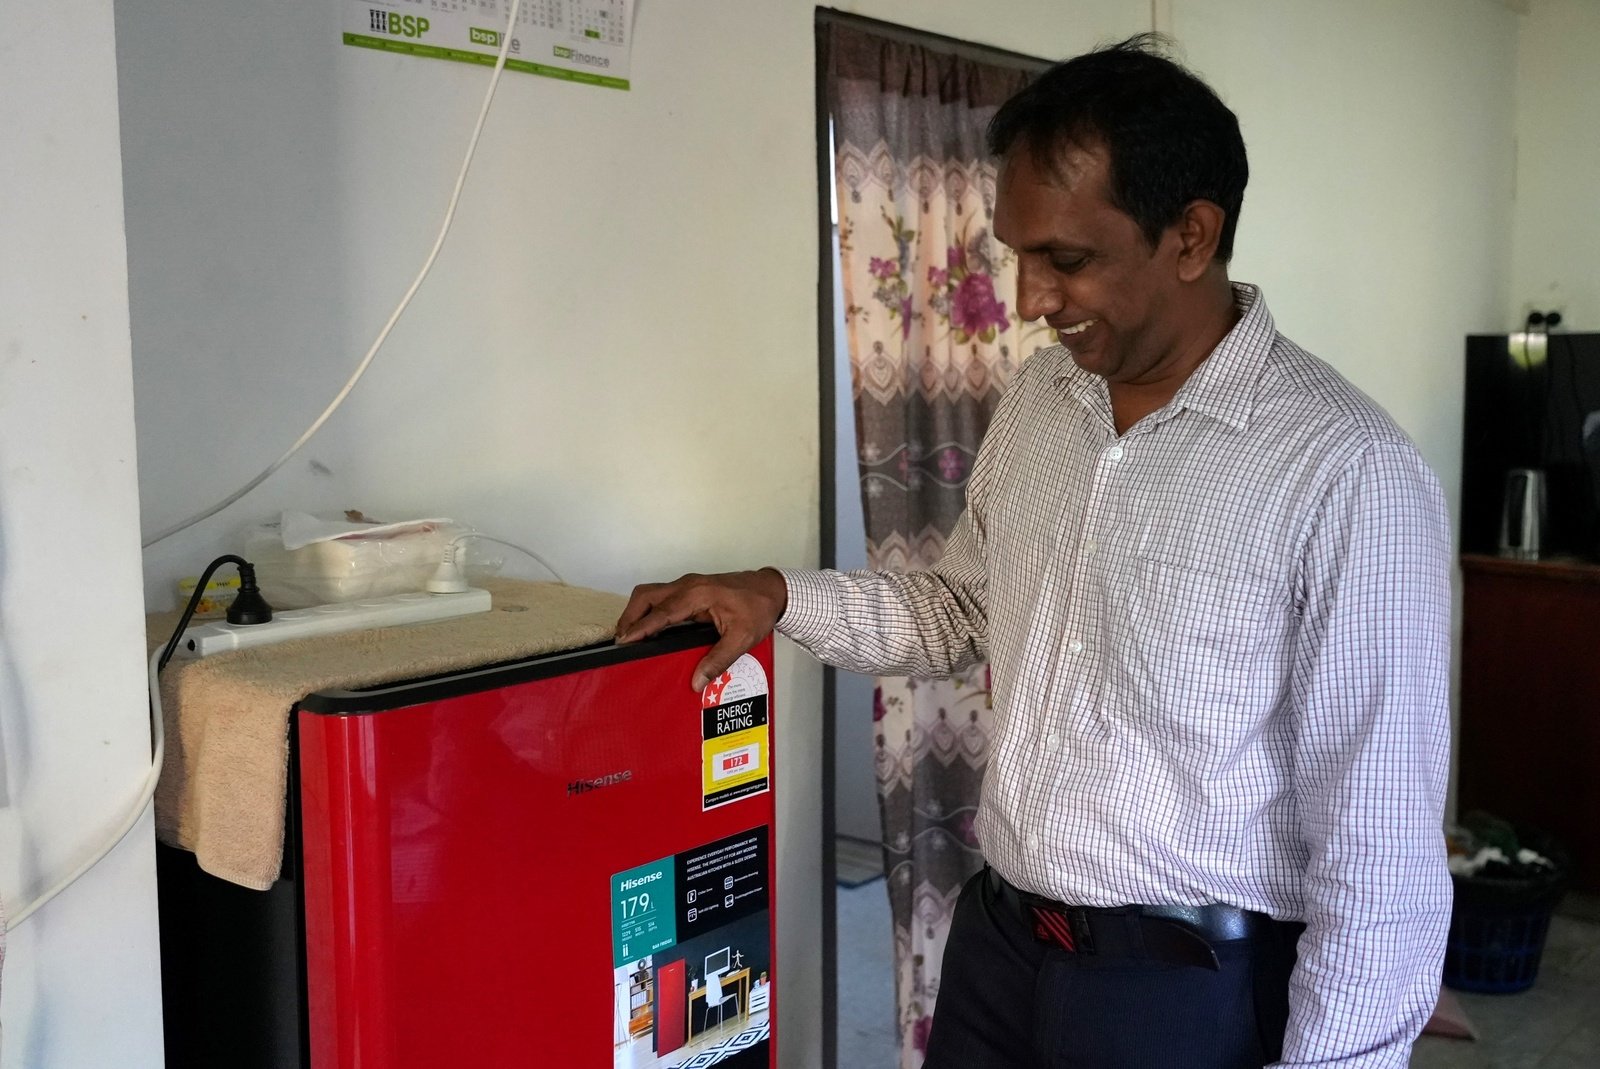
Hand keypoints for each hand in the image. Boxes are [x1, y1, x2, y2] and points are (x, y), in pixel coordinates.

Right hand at [614, 569, 787, 689]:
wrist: (771, 590)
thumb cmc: (759, 609)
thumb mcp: (743, 638)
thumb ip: (719, 660)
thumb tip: (697, 682)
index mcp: (698, 595)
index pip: (661, 612)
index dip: (640, 627)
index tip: (623, 641)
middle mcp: (688, 586)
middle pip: (646, 596)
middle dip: (630, 617)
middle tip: (621, 642)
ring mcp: (687, 585)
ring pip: (650, 594)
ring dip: (637, 612)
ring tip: (629, 637)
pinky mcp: (689, 589)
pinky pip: (661, 597)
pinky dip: (649, 611)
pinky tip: (649, 629)